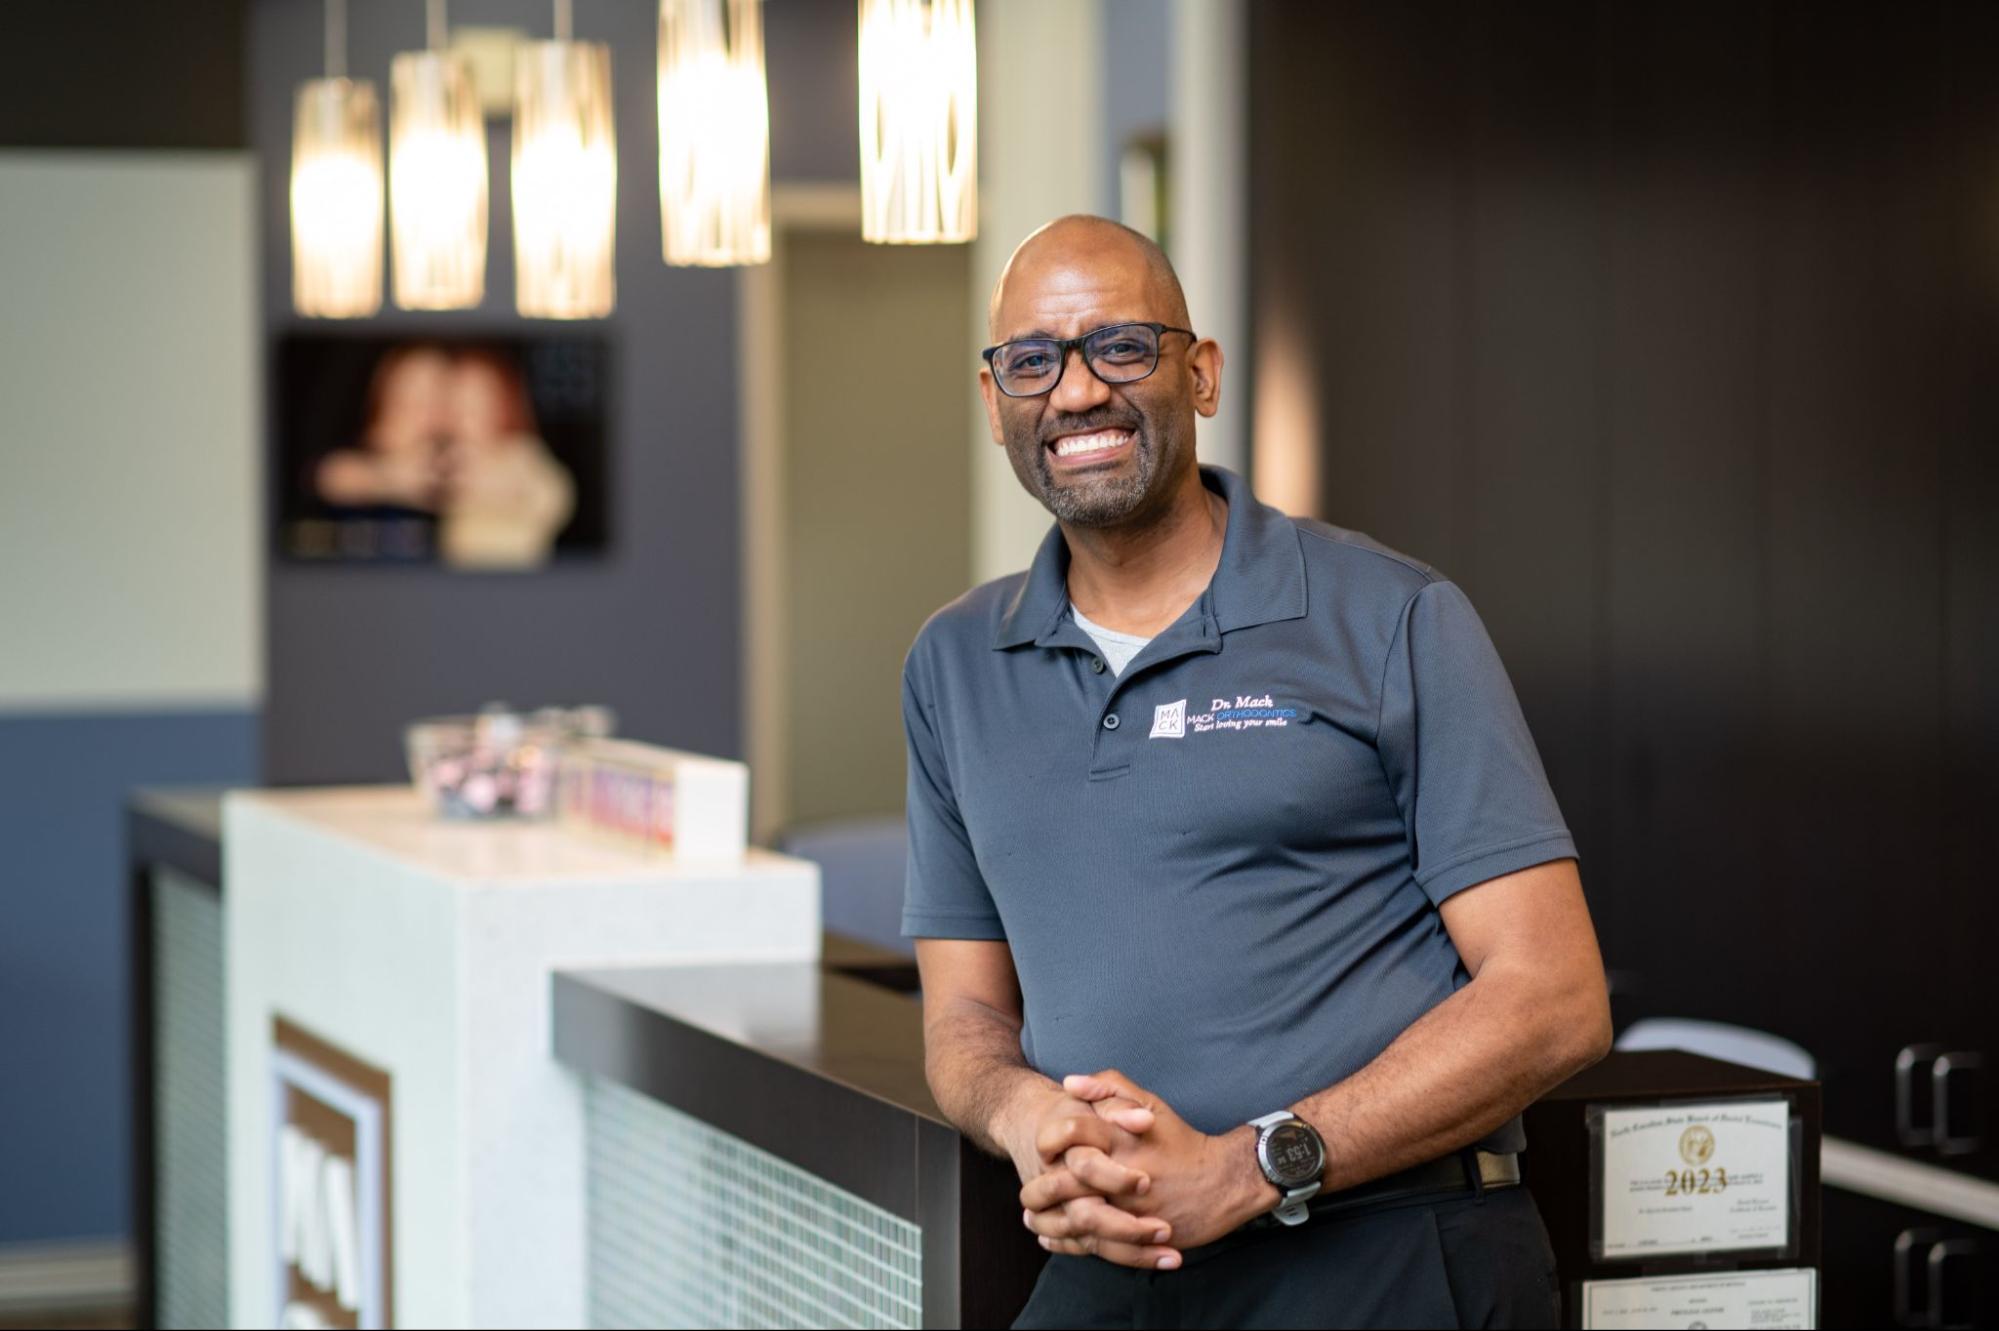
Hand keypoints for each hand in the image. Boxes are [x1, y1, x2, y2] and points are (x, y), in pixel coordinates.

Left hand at [1021, 1070, 1276, 1262]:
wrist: (1224, 1182)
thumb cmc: (1181, 1140)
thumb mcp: (1149, 1103)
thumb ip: (1109, 1088)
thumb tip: (1068, 1082)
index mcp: (1121, 1139)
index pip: (1070, 1134)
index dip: (1048, 1141)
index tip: (1039, 1148)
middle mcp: (1121, 1174)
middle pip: (1065, 1183)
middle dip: (1040, 1189)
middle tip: (1026, 1192)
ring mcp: (1130, 1209)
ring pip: (1077, 1219)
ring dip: (1049, 1220)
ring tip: (1032, 1217)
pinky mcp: (1138, 1237)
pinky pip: (1096, 1245)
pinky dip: (1069, 1244)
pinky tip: (1053, 1239)